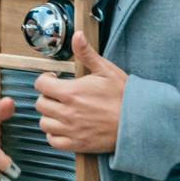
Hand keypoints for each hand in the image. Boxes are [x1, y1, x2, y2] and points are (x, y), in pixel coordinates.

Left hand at [35, 34, 125, 153]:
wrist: (139, 122)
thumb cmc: (124, 97)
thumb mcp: (106, 70)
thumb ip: (87, 53)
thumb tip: (77, 36)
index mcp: (71, 92)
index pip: (40, 84)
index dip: (45, 79)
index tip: (54, 79)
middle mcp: (67, 112)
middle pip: (40, 104)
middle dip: (47, 97)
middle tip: (59, 95)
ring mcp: (71, 130)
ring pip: (44, 123)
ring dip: (49, 116)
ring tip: (61, 110)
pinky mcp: (77, 144)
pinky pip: (53, 141)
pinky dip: (54, 134)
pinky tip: (63, 127)